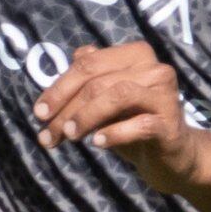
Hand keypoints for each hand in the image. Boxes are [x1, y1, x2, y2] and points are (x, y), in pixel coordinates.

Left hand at [33, 41, 210, 191]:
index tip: (39, 113)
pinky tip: (98, 143)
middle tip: (48, 134)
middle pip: (98, 82)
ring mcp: (165, 94)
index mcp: (135, 55)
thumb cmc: (131, 122)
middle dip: (67, 109)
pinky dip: (115, 133)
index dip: (58, 89)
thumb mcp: (103, 102)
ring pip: (118, 95)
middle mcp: (154, 68)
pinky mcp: (171, 123)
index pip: (88, 65)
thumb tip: (57, 76)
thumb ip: (84, 84)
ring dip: (87, 116)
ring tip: (70, 136)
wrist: (170, 156)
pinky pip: (140, 124)